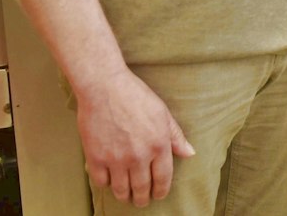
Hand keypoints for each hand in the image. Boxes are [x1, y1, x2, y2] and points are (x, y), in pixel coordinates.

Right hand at [73, 67, 193, 206]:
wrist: (104, 86)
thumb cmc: (134, 95)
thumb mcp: (162, 112)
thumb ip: (175, 136)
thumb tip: (189, 153)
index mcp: (158, 145)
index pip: (163, 179)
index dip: (161, 191)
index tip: (158, 195)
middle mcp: (139, 156)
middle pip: (142, 189)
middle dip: (142, 198)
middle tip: (141, 199)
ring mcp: (116, 159)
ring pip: (121, 190)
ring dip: (125, 195)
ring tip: (126, 195)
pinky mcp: (96, 157)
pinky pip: (102, 182)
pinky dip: (106, 183)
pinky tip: (109, 179)